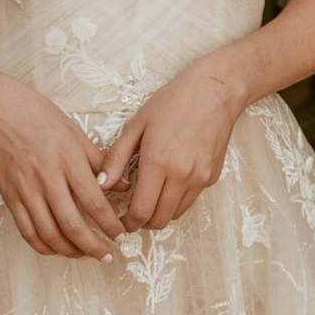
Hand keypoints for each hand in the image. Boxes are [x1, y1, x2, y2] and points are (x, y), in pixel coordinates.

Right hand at [0, 71, 125, 259]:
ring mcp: (26, 190)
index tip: (121, 235)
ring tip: (85, 254)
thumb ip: (99, 160)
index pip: (94, 202)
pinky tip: (57, 249)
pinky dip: (44, 247)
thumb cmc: (37, 114)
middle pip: (73, 225)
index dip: (110, 224)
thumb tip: (123, 185)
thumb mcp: (74, 130)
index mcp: (67, 159)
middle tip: (107, 255)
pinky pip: (28, 231)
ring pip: (50, 234)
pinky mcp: (10, 197)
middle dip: (94, 247)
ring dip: (70, 251)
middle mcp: (47, 178)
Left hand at [97, 61, 242, 232]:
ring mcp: (199, 178)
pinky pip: (190, 199)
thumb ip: (116, 157)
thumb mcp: (137, 124)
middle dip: (143, 222)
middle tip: (132, 212)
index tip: (120, 221)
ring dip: (160, 212)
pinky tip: (170, 180)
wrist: (214, 91)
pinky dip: (177, 199)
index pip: (141, 211)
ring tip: (150, 196)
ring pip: (175, 214)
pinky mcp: (211, 177)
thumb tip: (101, 184)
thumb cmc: (172, 102)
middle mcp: (181, 175)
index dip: (127, 223)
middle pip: (159, 220)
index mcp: (158, 161)